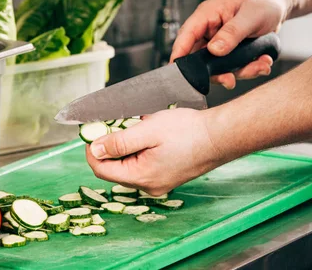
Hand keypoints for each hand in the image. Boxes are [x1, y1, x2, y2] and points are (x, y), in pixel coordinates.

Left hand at [86, 108, 226, 194]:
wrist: (220, 136)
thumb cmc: (188, 132)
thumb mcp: (147, 131)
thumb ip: (118, 142)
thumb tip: (95, 149)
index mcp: (142, 177)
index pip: (101, 169)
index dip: (92, 150)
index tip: (91, 132)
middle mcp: (149, 185)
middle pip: (113, 169)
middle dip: (108, 146)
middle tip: (111, 125)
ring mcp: (158, 182)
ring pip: (128, 166)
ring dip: (123, 146)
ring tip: (132, 126)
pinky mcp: (166, 175)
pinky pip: (142, 164)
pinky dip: (137, 149)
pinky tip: (145, 134)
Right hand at [170, 0, 291, 88]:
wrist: (281, 0)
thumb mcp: (250, 15)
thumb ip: (232, 33)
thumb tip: (214, 50)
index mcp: (207, 15)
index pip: (186, 35)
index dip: (179, 54)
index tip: (179, 72)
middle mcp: (210, 30)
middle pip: (199, 57)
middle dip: (216, 72)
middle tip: (230, 80)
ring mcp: (220, 42)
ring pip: (218, 66)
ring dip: (239, 71)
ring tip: (260, 66)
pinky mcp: (231, 51)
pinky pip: (233, 66)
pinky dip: (249, 68)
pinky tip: (262, 61)